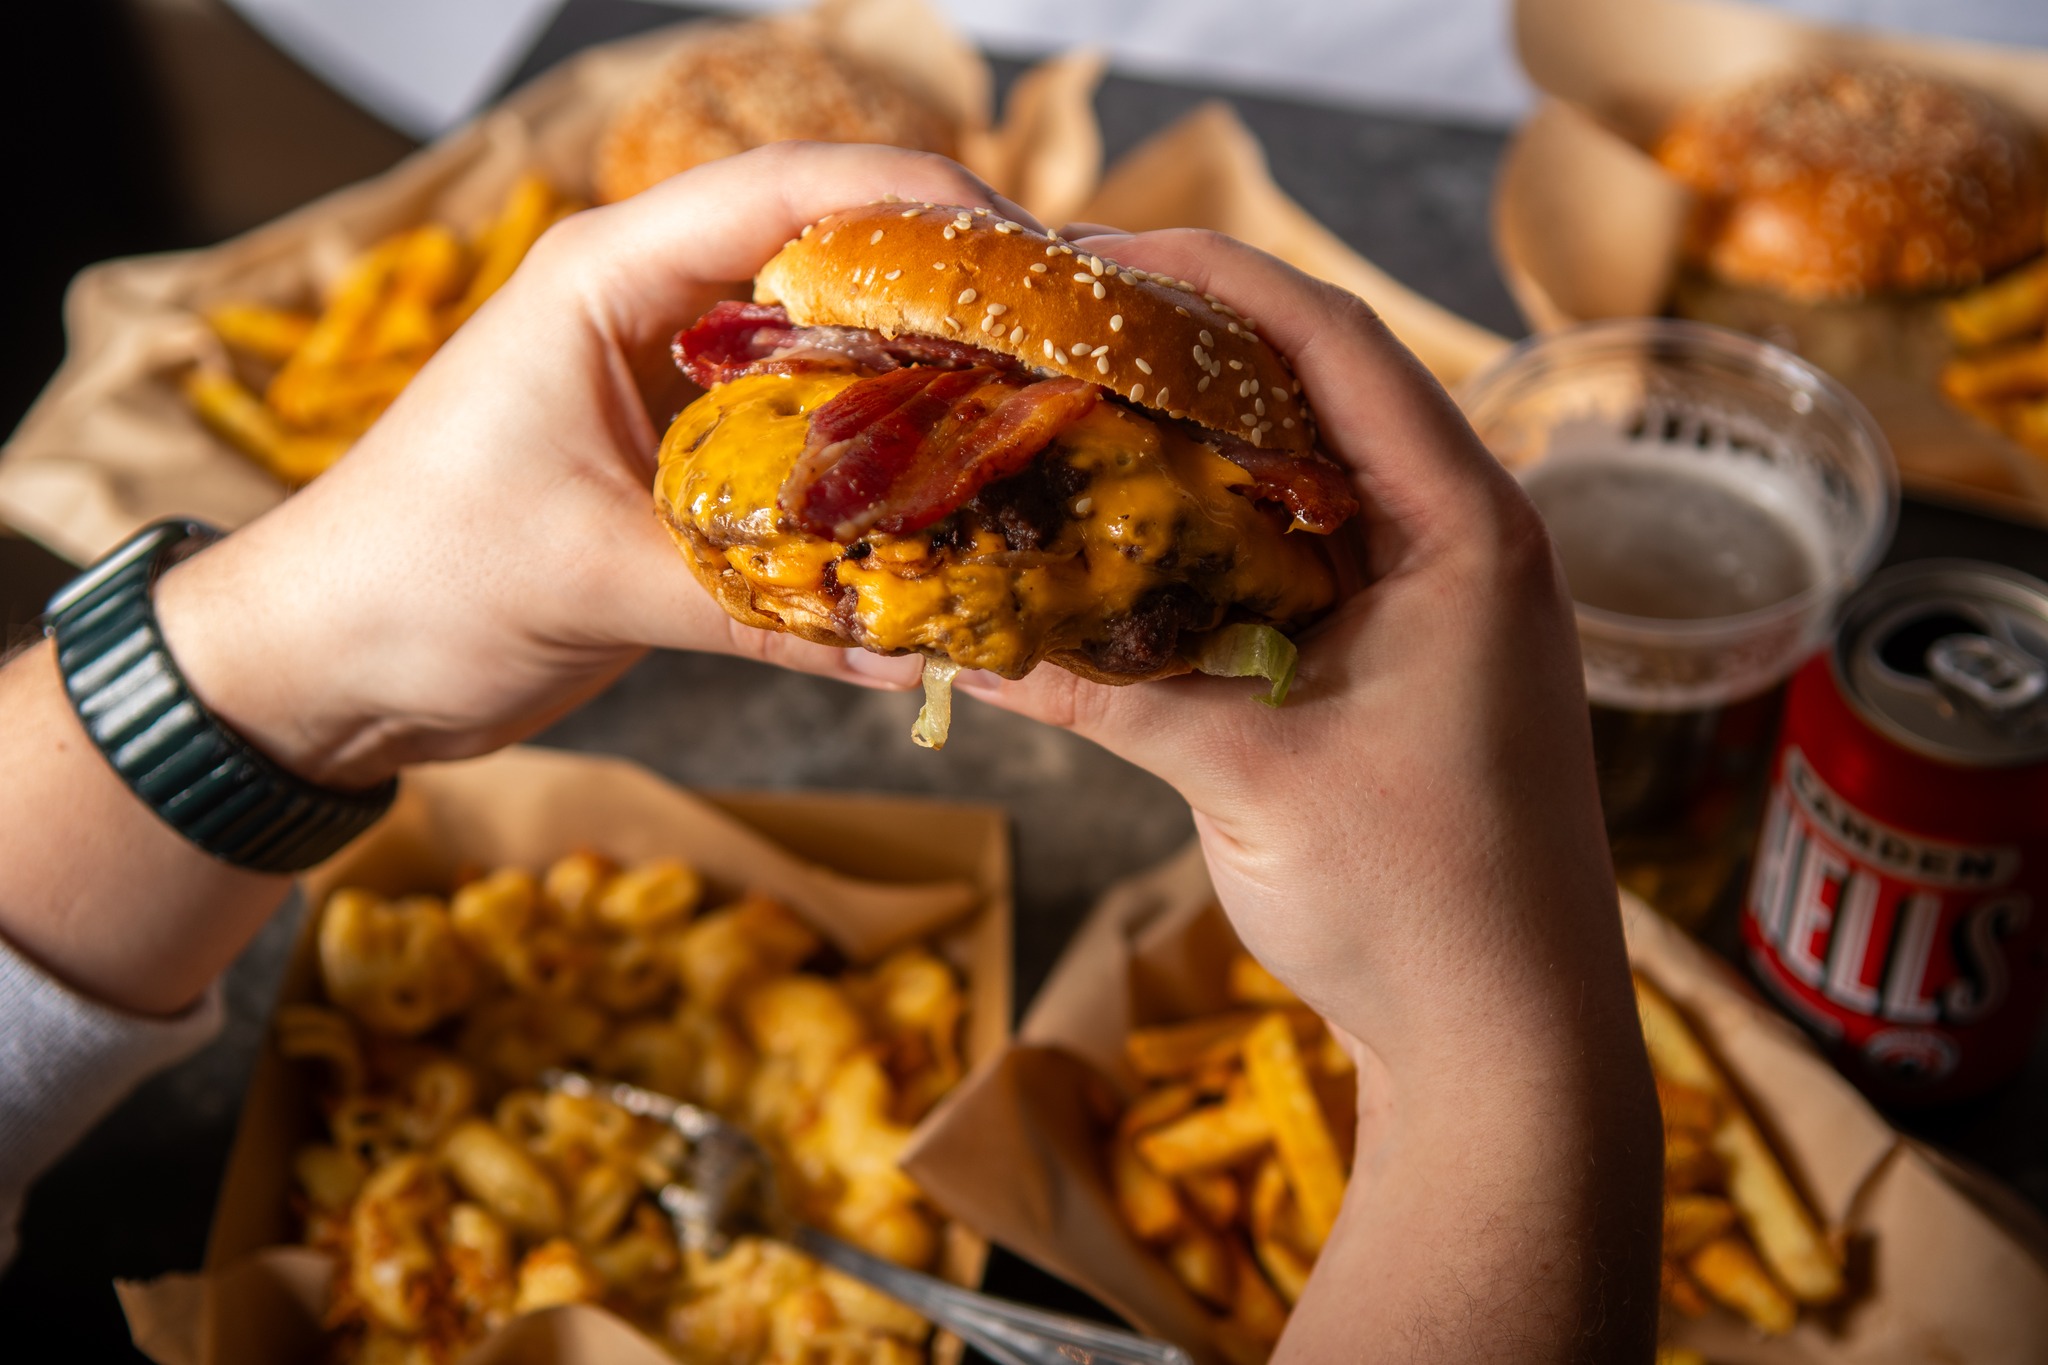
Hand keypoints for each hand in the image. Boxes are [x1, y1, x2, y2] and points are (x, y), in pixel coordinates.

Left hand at [155, 144, 1040, 789]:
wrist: (322, 663)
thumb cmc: (412, 584)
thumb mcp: (590, 581)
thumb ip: (762, 611)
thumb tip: (923, 650)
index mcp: (610, 276)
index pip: (793, 194)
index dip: (924, 208)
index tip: (1035, 261)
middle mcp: (652, 310)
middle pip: (833, 260)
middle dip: (952, 297)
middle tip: (1070, 355)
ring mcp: (671, 386)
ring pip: (829, 353)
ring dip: (924, 385)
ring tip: (1039, 425)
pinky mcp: (683, 465)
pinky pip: (805, 445)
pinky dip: (876, 469)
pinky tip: (951, 508)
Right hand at [956, 230, 1662, 1360]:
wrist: (1506, 1043)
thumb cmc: (1417, 904)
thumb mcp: (1248, 777)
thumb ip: (1111, 687)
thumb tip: (968, 630)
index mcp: (1466, 530)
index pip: (1334, 346)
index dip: (1214, 280)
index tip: (1096, 254)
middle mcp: (1469, 540)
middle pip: (1323, 389)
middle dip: (1195, 347)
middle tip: (1065, 327)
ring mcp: (1447, 601)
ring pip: (1313, 473)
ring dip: (1207, 438)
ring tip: (1087, 408)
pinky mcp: (1414, 659)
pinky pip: (1309, 554)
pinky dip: (1226, 532)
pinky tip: (1139, 538)